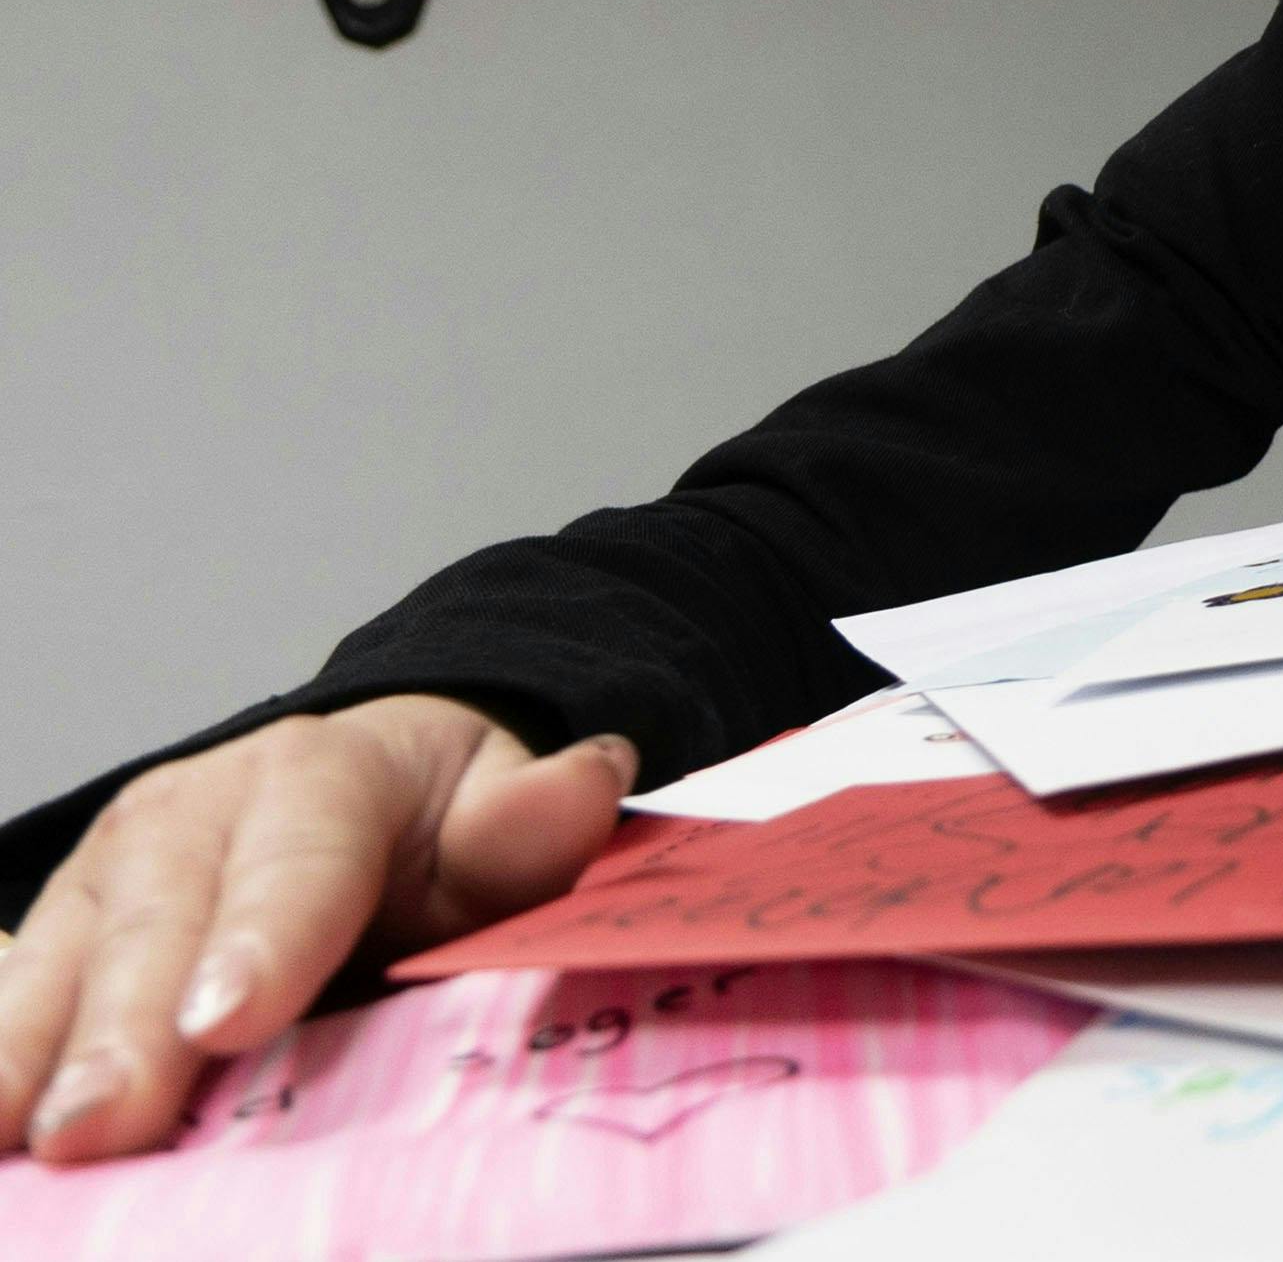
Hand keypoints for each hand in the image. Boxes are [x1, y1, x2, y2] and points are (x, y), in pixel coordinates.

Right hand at [0, 694, 630, 1162]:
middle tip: (98, 1129)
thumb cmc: (438, 819)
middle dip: (123, 1032)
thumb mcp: (501, 805)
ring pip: (61, 962)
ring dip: (31, 1055)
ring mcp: (111, 873)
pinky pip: (19, 991)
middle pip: (156, 927)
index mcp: (315, 777)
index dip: (260, 941)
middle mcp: (192, 814)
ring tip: (22, 1145)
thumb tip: (584, 780)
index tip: (227, 1021)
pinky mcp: (62, 928)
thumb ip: (531, 819)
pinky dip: (2, 1053)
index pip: (294, 864)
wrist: (374, 777)